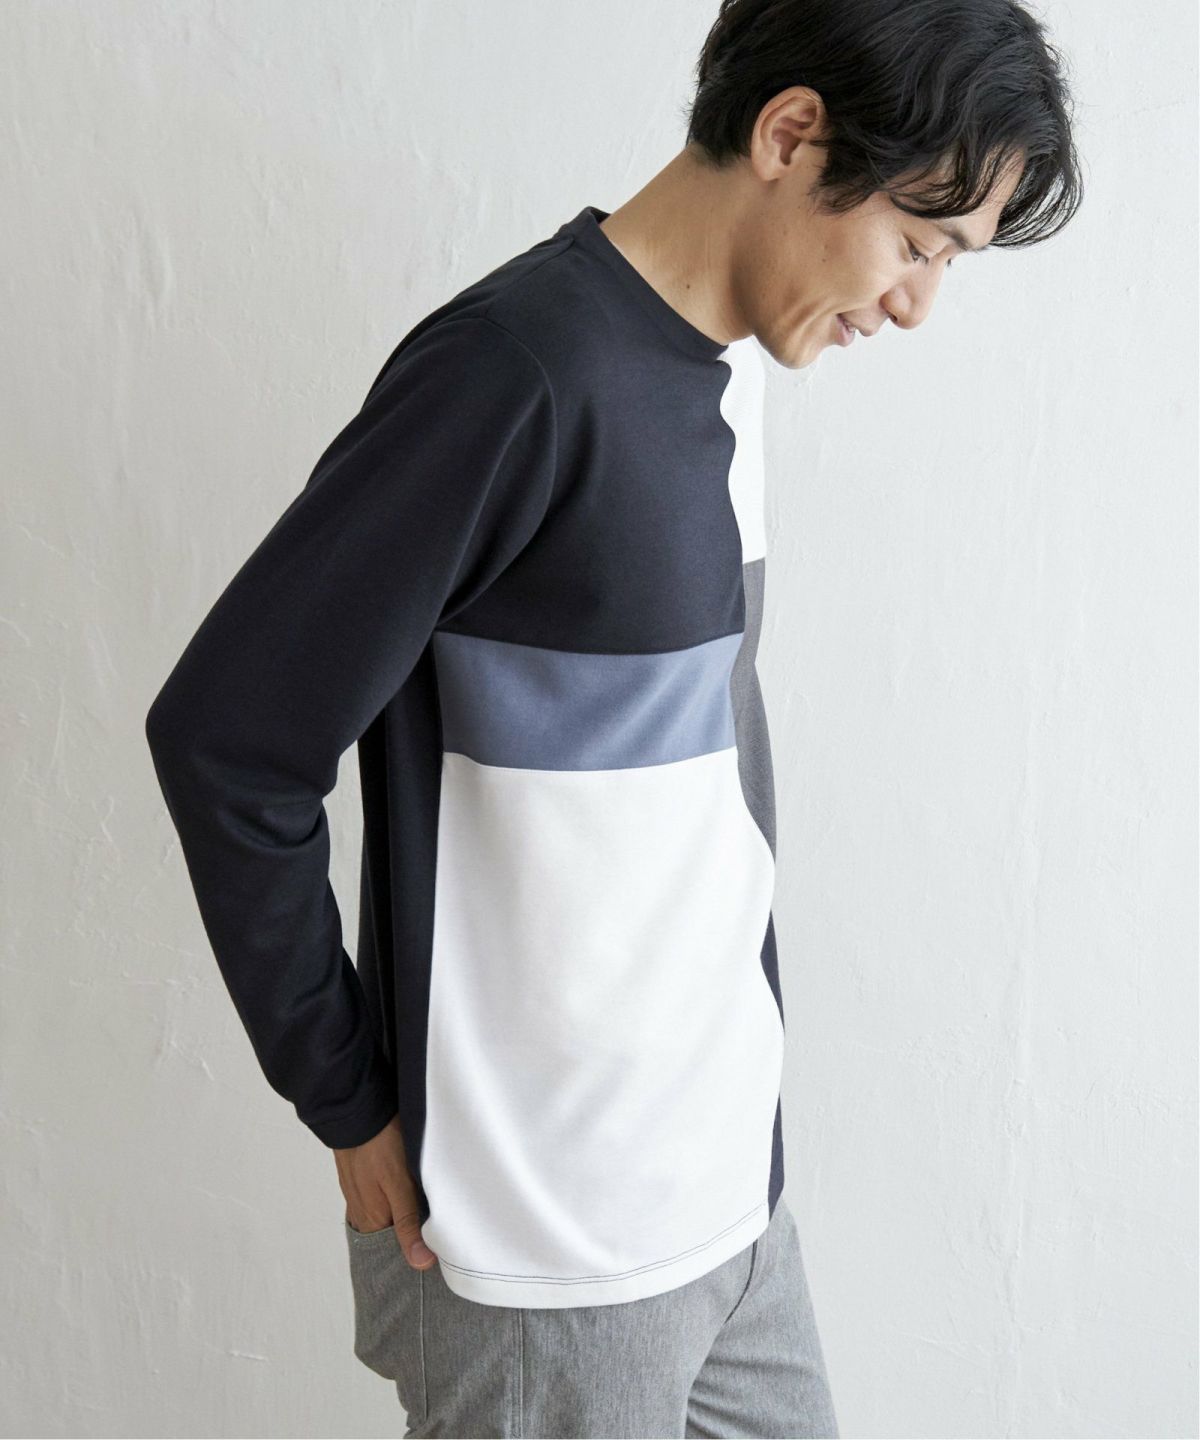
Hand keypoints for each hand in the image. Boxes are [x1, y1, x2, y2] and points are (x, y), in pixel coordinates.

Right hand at [334, 1113, 437, 1269]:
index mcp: (371, 1221)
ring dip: (410, 1210)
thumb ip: (408, 1223)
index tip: (443, 1243)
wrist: (358, 1108)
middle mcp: (363, 1213)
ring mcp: (361, 1194)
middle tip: (443, 1220)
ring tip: (431, 1201)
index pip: (398, 1248)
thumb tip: (421, 1263)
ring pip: (390, 1213)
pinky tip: (414, 1184)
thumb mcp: (400, 1185)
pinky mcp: (364, 1178)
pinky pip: (384, 1196)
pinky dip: (400, 1195)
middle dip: (416, 1229)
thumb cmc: (379, 1144)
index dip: (420, 1247)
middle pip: (394, 1232)